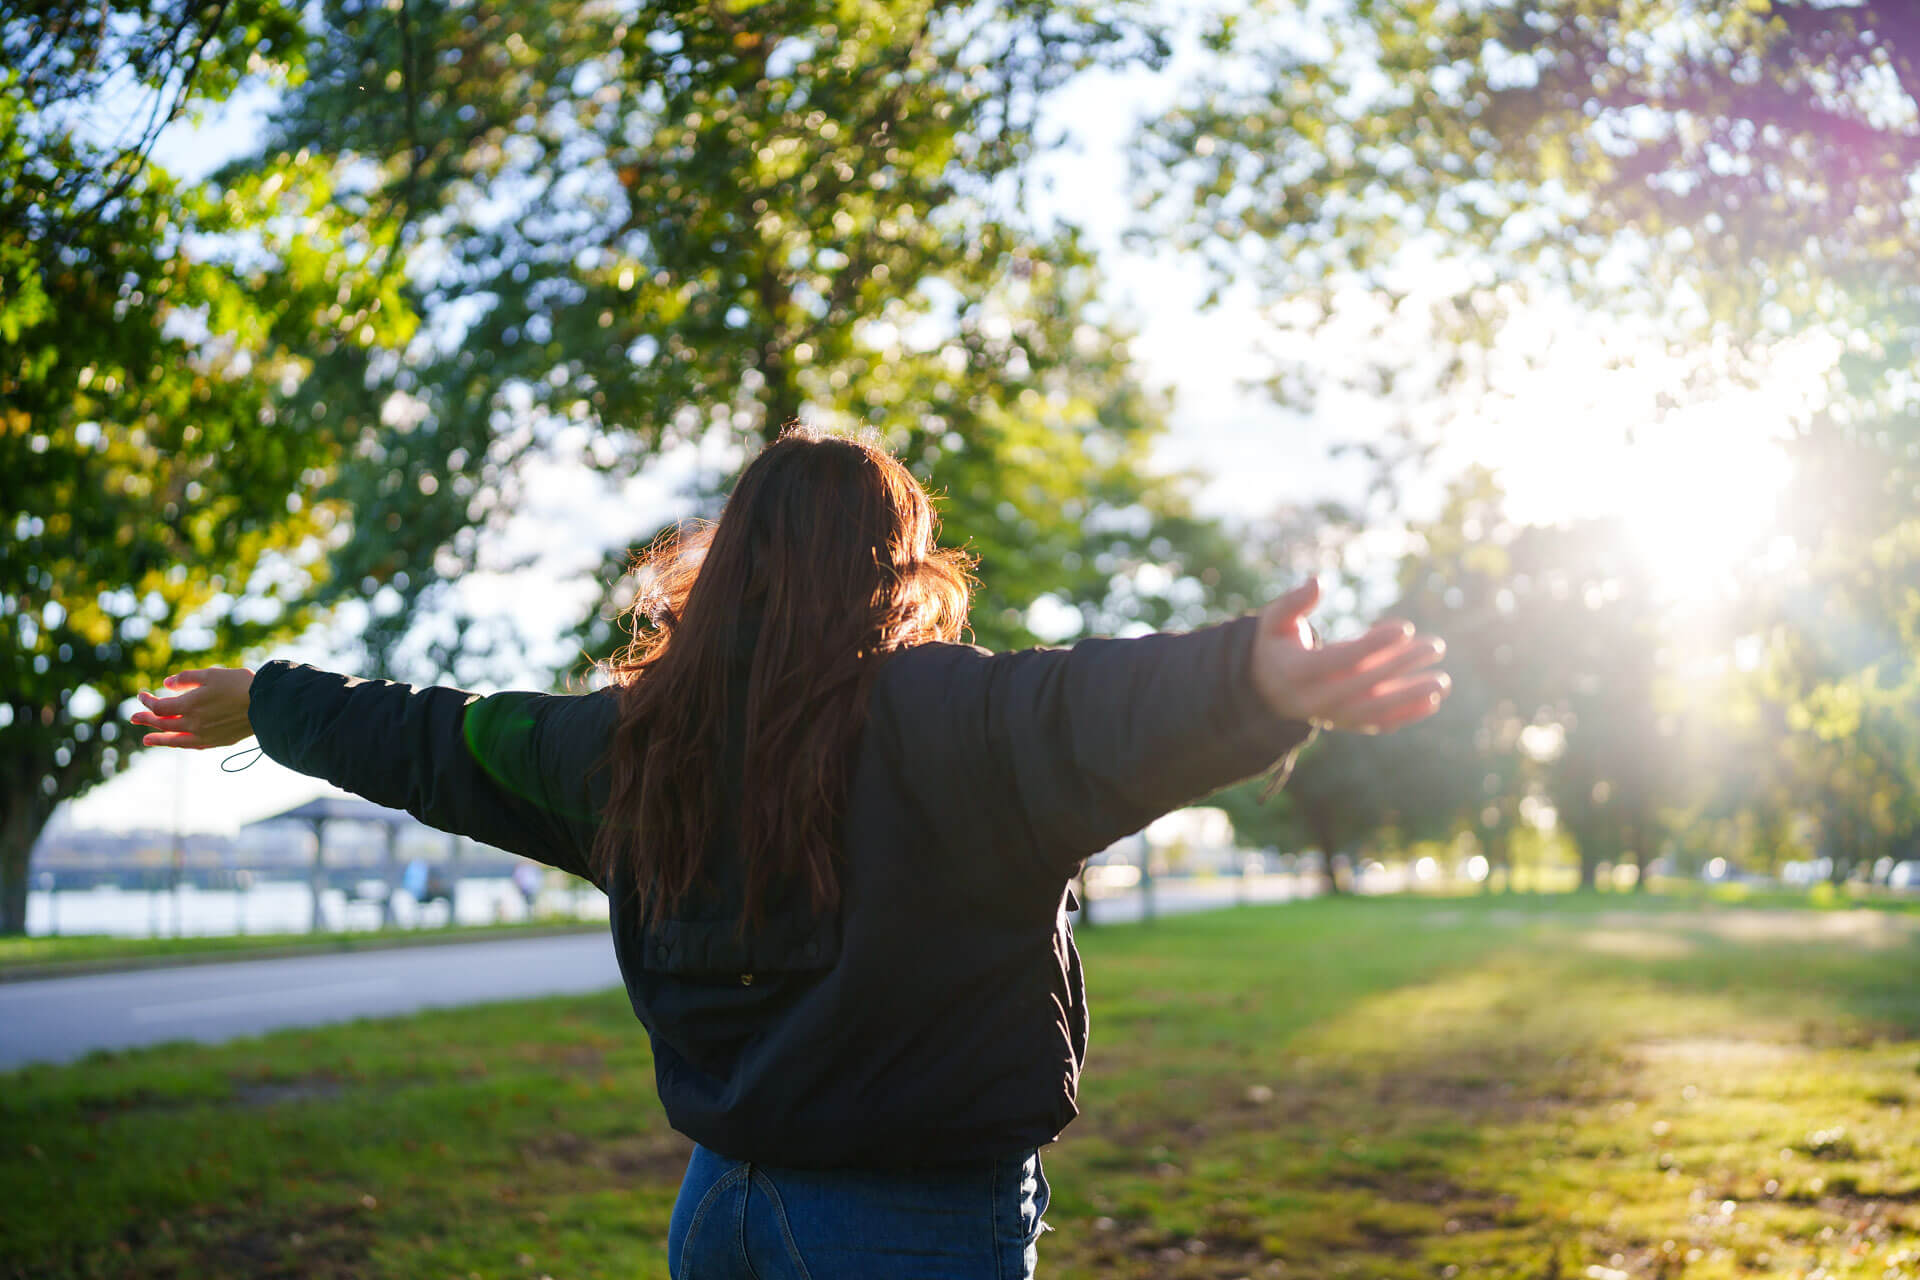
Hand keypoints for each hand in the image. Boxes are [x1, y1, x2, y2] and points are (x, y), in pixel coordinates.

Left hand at [129, 667, 255, 748]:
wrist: (266, 704)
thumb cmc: (239, 684)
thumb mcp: (211, 674)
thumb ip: (186, 678)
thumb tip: (166, 684)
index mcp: (189, 706)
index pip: (159, 707)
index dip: (147, 701)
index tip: (141, 694)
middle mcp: (193, 724)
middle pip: (163, 724)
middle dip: (147, 720)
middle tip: (133, 718)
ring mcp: (205, 735)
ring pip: (176, 740)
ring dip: (160, 739)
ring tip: (147, 741)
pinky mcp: (218, 741)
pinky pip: (193, 745)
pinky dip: (182, 744)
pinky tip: (178, 743)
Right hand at [1250, 578, 1449, 733]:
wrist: (1268, 689)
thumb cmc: (1276, 645)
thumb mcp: (1274, 620)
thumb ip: (1294, 602)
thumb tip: (1319, 582)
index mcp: (1297, 671)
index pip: (1341, 660)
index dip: (1374, 645)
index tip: (1405, 627)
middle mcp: (1315, 699)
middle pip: (1366, 684)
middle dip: (1402, 665)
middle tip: (1436, 646)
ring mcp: (1332, 715)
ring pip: (1376, 709)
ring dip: (1411, 697)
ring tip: (1443, 681)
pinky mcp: (1346, 722)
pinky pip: (1379, 723)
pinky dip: (1407, 715)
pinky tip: (1433, 700)